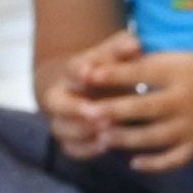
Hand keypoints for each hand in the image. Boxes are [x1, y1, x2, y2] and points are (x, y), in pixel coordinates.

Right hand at [38, 28, 142, 157]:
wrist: (93, 87)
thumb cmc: (110, 68)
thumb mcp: (116, 54)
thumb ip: (124, 48)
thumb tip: (135, 42)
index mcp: (74, 71)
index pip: (71, 70)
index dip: (79, 73)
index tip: (89, 74)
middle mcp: (61, 94)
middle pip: (57, 104)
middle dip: (76, 109)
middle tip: (99, 114)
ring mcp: (61, 118)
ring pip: (62, 128)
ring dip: (83, 132)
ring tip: (107, 133)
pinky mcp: (68, 139)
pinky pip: (70, 148)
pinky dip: (85, 150)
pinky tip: (105, 147)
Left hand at [88, 49, 192, 176]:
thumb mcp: (190, 58)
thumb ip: (157, 63)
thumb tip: (118, 65)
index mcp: (184, 73)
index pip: (142, 72)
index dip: (113, 74)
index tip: (86, 75)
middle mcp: (186, 101)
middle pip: (141, 108)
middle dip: (111, 111)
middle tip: (86, 114)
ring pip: (151, 138)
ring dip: (124, 139)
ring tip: (103, 139)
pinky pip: (171, 160)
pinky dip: (152, 163)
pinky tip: (134, 162)